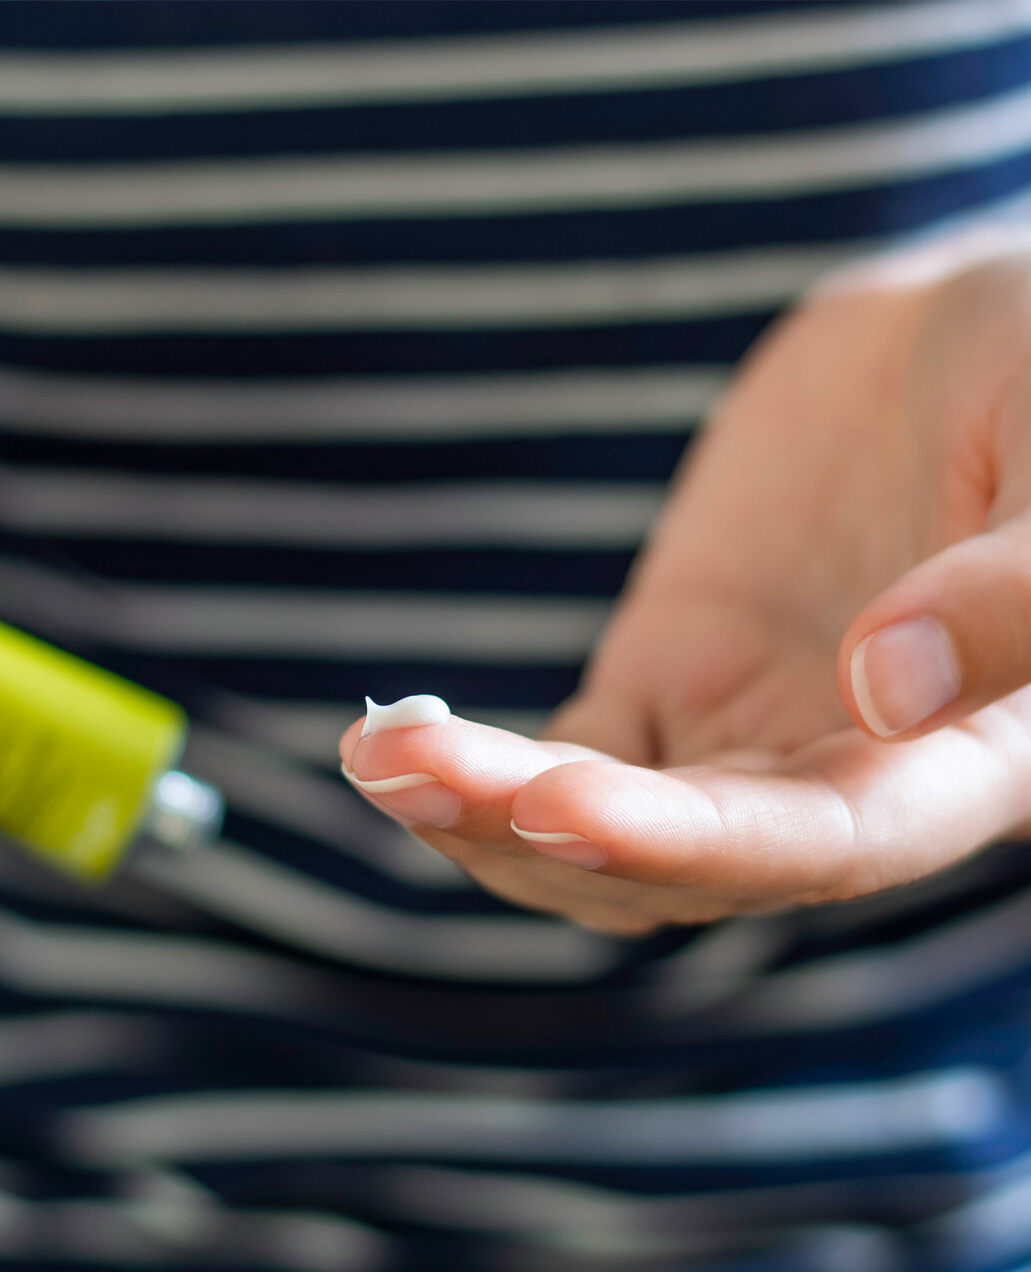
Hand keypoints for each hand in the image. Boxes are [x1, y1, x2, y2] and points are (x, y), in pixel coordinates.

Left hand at [340, 233, 1030, 933]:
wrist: (960, 344)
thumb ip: (1019, 587)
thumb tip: (884, 687)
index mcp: (970, 756)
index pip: (832, 840)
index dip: (691, 840)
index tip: (554, 799)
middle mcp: (848, 775)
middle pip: (683, 859)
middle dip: (536, 830)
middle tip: (397, 765)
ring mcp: (747, 731)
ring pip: (605, 829)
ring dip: (486, 814)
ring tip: (372, 755)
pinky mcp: (672, 679)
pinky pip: (569, 756)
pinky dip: (484, 764)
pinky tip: (398, 740)